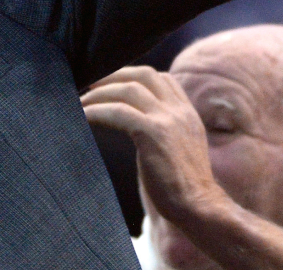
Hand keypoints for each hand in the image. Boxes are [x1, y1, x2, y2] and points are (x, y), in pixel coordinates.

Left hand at [82, 66, 228, 225]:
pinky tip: (83, 116)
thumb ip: (166, 131)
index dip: (134, 75)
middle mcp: (179, 111)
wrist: (200, 207)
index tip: (112, 82)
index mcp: (187, 113)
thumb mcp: (181, 148)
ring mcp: (167, 120)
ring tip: (82, 101)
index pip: (162, 78)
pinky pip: (118, 112)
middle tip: (90, 83)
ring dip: (100, 93)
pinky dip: (97, 111)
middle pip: (144, 75)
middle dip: (114, 75)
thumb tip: (137, 126)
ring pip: (128, 89)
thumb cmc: (184, 187)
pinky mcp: (153, 134)